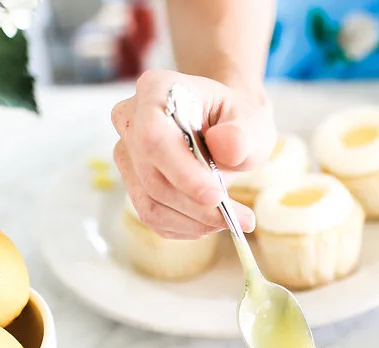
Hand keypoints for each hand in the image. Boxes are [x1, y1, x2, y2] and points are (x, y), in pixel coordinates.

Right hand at [110, 70, 275, 238]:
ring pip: (151, 203)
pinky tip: (209, 219)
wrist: (225, 128)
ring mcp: (127, 153)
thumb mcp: (252, 122)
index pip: (154, 137)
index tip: (217, 196)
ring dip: (195, 221)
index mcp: (156, 89)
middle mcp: (130, 120)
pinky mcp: (132, 182)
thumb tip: (226, 147)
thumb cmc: (237, 122)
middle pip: (153, 177)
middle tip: (241, 218)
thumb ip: (242, 134)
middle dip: (198, 206)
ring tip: (232, 219)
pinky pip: (152, 216)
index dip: (182, 172)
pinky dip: (185, 226)